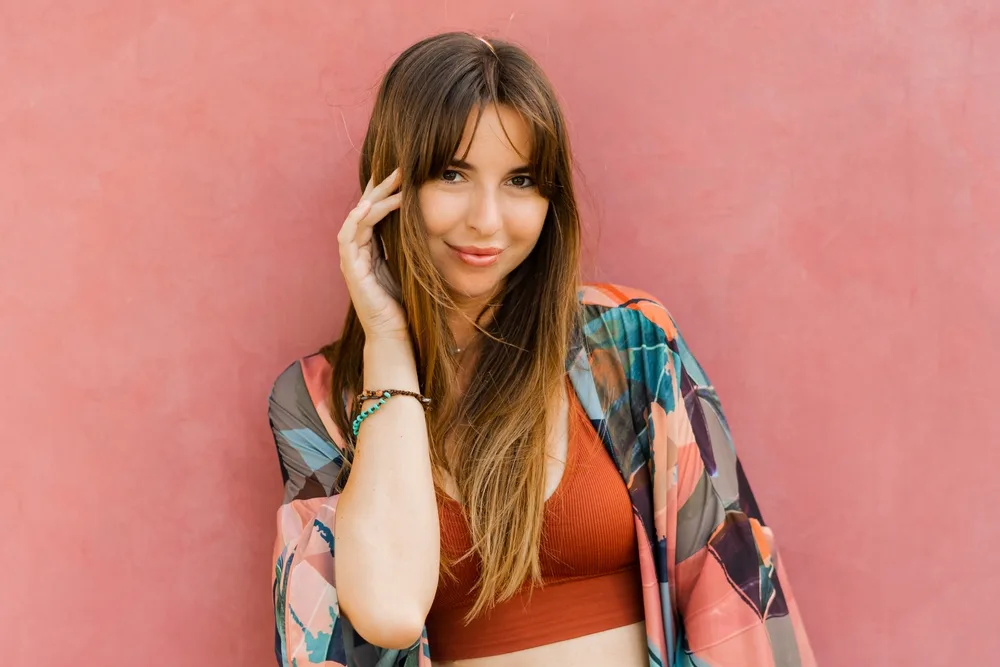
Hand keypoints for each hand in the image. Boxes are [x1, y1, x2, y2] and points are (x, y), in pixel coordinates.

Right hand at [337, 169, 406, 340]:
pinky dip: (357, 220)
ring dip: (374, 198)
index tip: (400, 172)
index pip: (374, 212)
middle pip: (365, 210)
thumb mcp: (410, 267)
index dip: (384, 191)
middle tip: (398, 168)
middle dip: (380, 187)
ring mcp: (351, 260)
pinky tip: (369, 206)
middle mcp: (357, 251)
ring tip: (392, 181)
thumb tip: (429, 225)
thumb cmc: (404, 304)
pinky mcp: (350, 270)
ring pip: (357, 218)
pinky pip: (348, 238)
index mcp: (371, 250)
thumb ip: (410, 247)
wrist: (395, 334)